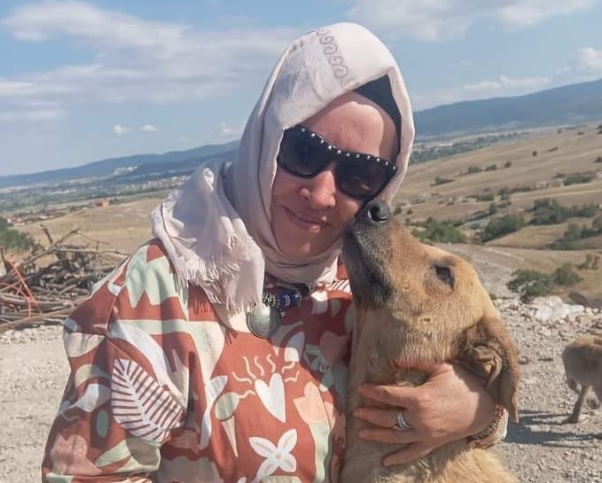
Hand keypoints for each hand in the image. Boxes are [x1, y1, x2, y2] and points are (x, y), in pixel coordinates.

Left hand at [353, 361, 495, 465]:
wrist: (485, 407)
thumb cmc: (463, 383)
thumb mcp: (441, 367)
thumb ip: (417, 363)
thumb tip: (396, 361)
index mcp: (419, 398)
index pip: (388, 395)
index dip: (372, 391)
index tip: (360, 388)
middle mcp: (419, 418)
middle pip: (387, 417)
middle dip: (369, 414)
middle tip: (355, 412)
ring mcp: (425, 433)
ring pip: (395, 437)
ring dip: (377, 435)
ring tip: (362, 433)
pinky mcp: (432, 443)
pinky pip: (413, 453)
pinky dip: (399, 458)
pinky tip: (386, 461)